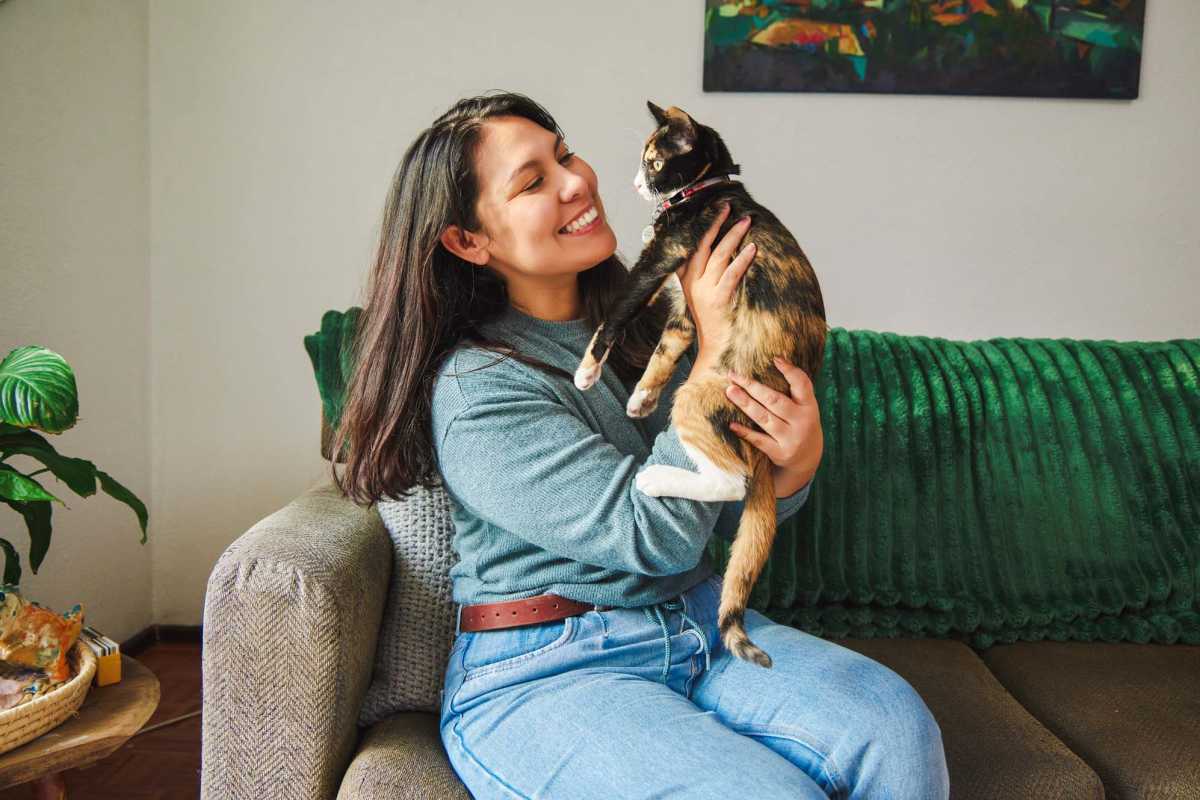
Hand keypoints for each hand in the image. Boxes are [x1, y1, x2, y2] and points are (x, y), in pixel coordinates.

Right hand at [676, 203, 755, 369]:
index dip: (701, 227)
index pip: (691, 247)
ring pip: (718, 256)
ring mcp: (704, 292)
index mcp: (686, 281)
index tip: (713, 211)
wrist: (715, 348)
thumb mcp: (700, 297)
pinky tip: (752, 249)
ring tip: (745, 221)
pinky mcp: (718, 300)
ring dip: (733, 236)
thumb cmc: (713, 321)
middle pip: (702, 246)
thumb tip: (719, 250)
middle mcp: (693, 284)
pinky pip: (731, 275)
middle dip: (715, 224)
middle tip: (728, 207)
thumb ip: (703, 276)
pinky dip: (742, 260)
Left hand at [724, 357, 822, 495]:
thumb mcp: (805, 407)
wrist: (807, 460)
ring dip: (745, 403)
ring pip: (764, 418)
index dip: (790, 371)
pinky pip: (759, 441)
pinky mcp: (780, 453)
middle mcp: (802, 422)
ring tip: (730, 391)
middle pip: (775, 400)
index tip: (775, 359)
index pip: (802, 384)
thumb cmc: (800, 424)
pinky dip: (745, 432)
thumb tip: (774, 360)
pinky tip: (732, 424)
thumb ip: (794, 390)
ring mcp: (791, 439)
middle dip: (752, 386)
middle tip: (733, 375)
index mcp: (810, 406)